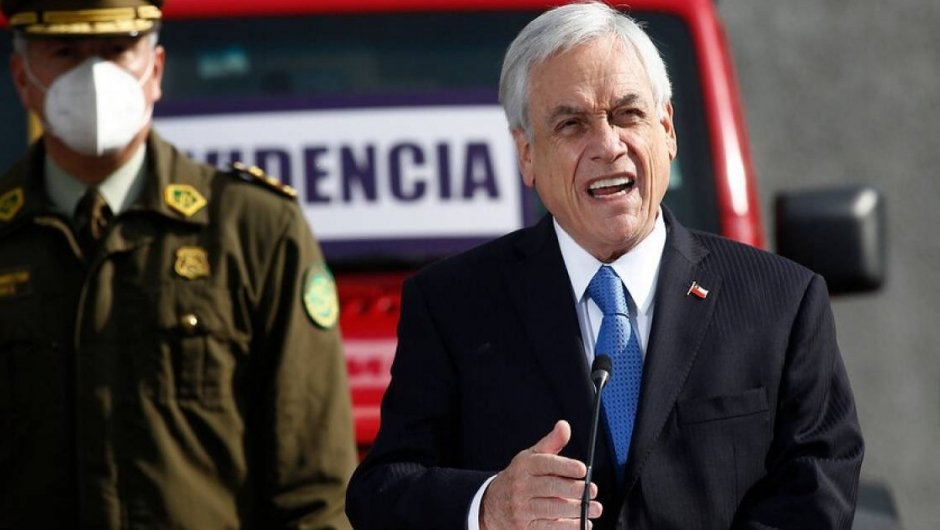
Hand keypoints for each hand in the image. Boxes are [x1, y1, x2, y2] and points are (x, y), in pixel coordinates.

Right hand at [480, 420, 602, 529]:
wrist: (492, 505)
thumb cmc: (519, 478)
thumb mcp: (531, 457)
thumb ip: (551, 442)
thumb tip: (564, 426)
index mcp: (525, 466)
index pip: (546, 464)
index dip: (565, 466)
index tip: (582, 469)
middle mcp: (521, 487)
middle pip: (550, 488)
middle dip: (574, 489)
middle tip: (592, 490)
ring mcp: (522, 509)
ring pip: (552, 510)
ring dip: (576, 510)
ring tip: (594, 508)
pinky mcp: (525, 527)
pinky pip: (549, 528)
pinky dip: (567, 527)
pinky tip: (582, 523)